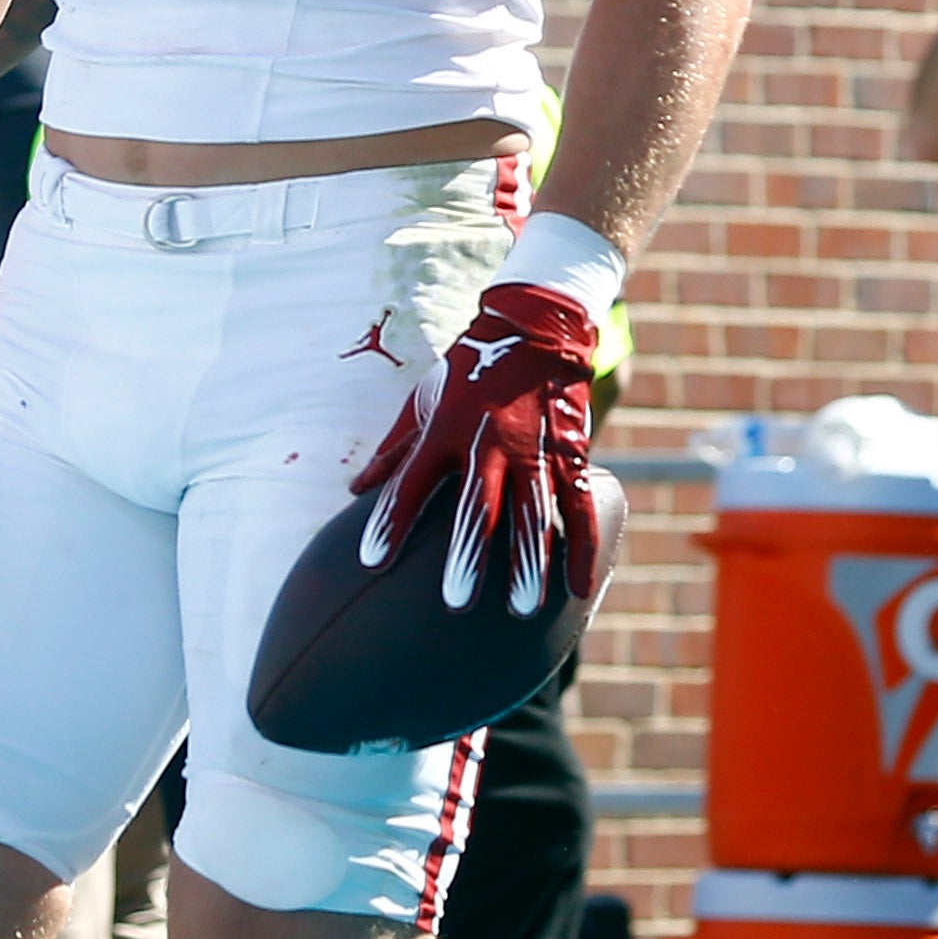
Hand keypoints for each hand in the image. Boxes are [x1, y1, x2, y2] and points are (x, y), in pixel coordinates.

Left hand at [353, 282, 602, 614]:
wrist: (536, 329)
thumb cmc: (469, 369)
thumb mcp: (423, 400)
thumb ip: (394, 449)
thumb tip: (355, 489)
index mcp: (446, 429)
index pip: (410, 483)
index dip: (389, 522)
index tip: (370, 563)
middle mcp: (488, 442)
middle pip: (475, 507)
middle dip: (465, 555)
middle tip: (454, 603)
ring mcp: (534, 449)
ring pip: (532, 514)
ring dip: (527, 564)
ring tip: (520, 609)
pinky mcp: (571, 454)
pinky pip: (581, 508)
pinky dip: (582, 548)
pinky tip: (578, 587)